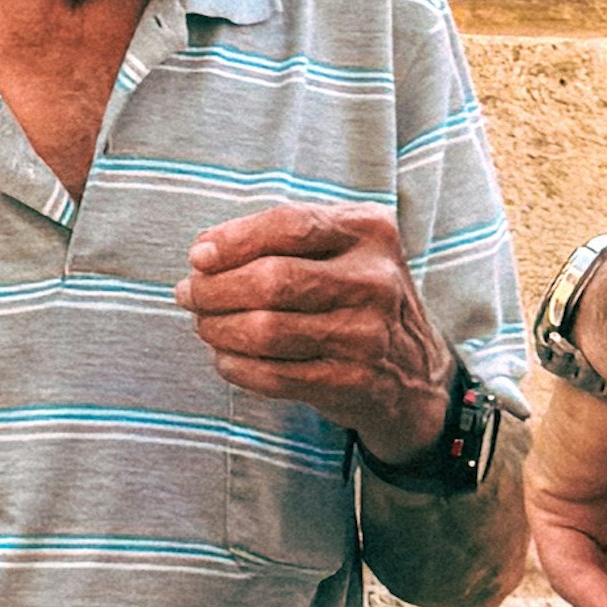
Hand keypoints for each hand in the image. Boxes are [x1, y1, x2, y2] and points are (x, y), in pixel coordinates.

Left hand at [177, 201, 453, 457]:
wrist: (415, 375)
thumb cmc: (357, 300)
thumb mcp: (343, 252)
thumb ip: (281, 240)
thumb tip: (204, 251)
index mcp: (370, 231)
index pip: (290, 224)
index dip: (234, 240)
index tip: (198, 256)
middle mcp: (374, 280)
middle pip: (272, 280)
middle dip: (215, 290)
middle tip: (190, 295)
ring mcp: (367, 334)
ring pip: (267, 330)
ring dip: (219, 329)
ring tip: (205, 326)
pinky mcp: (353, 382)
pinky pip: (274, 375)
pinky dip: (237, 367)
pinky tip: (227, 358)